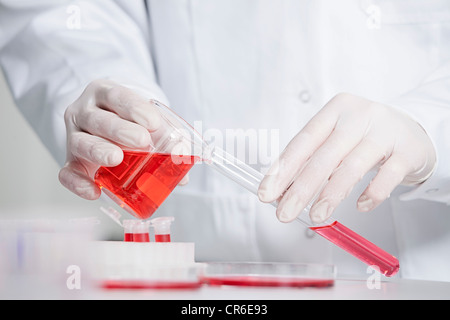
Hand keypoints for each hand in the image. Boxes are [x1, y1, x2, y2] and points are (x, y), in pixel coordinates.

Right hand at [59, 79, 161, 199]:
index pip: (117, 96)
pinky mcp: (71, 161)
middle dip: (120, 130)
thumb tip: (184, 168)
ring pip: (81, 142)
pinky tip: (94, 192)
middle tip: (142, 140)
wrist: (107, 125)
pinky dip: (77, 184)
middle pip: (98, 119)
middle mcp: (84, 111)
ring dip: (99, 151)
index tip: (154, 121)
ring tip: (116, 158)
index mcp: (105, 94)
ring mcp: (75, 136)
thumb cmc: (131, 121)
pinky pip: (67, 173)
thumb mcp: (148, 121)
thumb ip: (167, 139)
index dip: (134, 108)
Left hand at [258, 93, 436, 223]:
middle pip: (324, 157)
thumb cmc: (365, 137)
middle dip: (300, 189)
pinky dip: (371, 194)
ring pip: (352, 167)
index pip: (302, 142)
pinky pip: (387, 176)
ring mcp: (385, 132)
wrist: (414, 129)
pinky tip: (360, 206)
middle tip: (284, 213)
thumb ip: (312, 160)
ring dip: (330, 195)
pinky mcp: (408, 150)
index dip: (282, 169)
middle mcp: (359, 116)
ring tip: (316, 216)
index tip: (266, 193)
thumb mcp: (336, 139)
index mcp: (334, 111)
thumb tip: (281, 191)